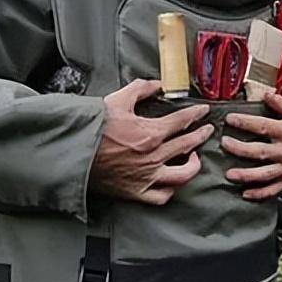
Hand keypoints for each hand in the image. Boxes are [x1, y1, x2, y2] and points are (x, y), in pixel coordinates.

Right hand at [88, 79, 212, 204]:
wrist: (75, 152)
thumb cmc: (94, 127)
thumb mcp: (117, 100)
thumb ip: (140, 89)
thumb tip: (157, 85)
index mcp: (151, 133)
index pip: (182, 121)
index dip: (196, 114)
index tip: (203, 111)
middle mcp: (154, 156)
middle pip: (188, 145)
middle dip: (201, 135)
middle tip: (207, 130)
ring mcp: (147, 177)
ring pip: (183, 175)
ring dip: (194, 165)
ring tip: (194, 157)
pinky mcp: (137, 192)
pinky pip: (162, 196)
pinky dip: (171, 189)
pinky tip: (173, 182)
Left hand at [222, 91, 281, 200]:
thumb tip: (266, 95)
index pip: (262, 127)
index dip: (245, 123)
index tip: (230, 119)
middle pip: (259, 152)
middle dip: (239, 149)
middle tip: (224, 144)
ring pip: (264, 174)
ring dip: (246, 175)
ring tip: (230, 175)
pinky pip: (274, 189)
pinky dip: (260, 193)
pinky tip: (246, 194)